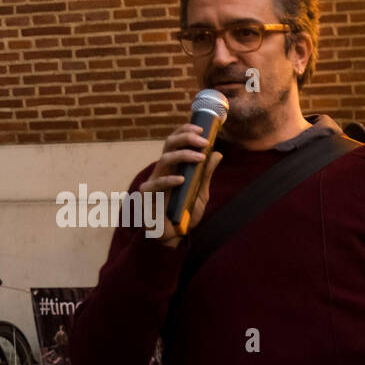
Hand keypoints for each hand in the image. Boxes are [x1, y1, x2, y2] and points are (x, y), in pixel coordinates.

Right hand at [137, 123, 223, 247]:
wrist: (174, 235)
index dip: (185, 131)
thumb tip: (217, 153)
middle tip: (203, 140)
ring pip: (164, 160)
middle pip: (169, 145)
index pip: (176, 142)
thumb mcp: (200, 192)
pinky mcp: (147, 196)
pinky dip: (169, 180)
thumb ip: (206, 174)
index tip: (202, 128)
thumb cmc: (185, 213)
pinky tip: (182, 179)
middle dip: (186, 138)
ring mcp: (153, 182)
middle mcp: (162, 170)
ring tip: (200, 157)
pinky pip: (156, 185)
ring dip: (183, 155)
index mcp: (173, 167)